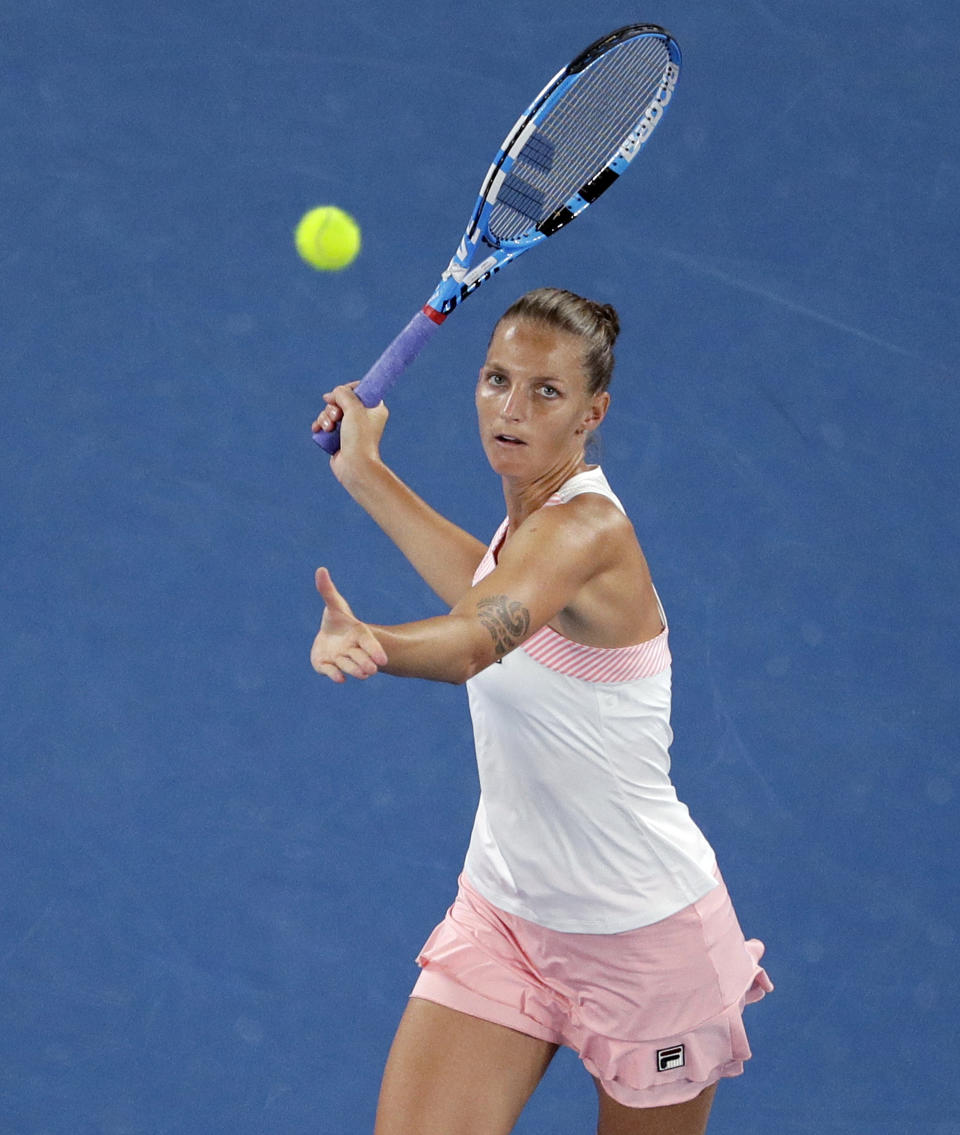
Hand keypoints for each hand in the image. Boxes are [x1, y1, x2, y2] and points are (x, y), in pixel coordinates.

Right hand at [311, 383, 389, 485]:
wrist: (355, 466)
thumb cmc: (359, 437)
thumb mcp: (353, 408)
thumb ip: (343, 394)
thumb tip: (332, 395)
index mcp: (374, 409)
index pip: (360, 390)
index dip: (348, 389)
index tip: (340, 394)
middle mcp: (363, 417)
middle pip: (341, 400)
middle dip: (333, 407)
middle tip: (336, 417)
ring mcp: (350, 428)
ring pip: (330, 412)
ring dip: (325, 417)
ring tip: (329, 428)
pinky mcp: (338, 438)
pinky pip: (325, 424)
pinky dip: (320, 425)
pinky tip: (318, 430)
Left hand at [311, 567, 387, 682]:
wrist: (330, 637)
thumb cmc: (338, 619)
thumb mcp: (333, 604)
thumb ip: (327, 590)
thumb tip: (320, 569)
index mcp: (358, 634)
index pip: (369, 643)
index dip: (376, 651)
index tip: (383, 660)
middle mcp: (352, 649)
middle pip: (362, 658)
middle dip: (366, 663)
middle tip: (371, 670)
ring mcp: (341, 659)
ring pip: (349, 666)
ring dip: (355, 670)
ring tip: (363, 674)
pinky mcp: (327, 666)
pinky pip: (332, 672)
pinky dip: (335, 675)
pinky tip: (339, 679)